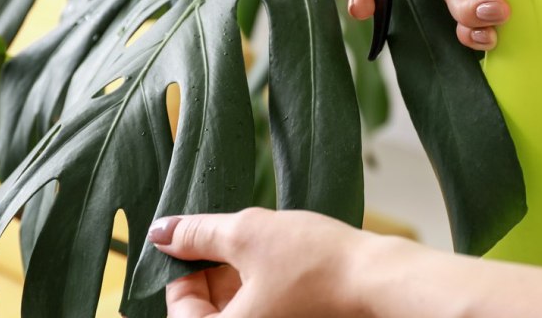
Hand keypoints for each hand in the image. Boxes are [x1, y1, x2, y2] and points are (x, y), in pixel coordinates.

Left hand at [149, 207, 541, 317]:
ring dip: (239, 279)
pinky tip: (280, 260)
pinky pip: (264, 312)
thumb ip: (198, 233)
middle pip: (209, 313)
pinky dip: (263, 289)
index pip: (179, 310)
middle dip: (214, 273)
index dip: (184, 269)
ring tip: (261, 245)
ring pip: (238, 311)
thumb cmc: (317, 261)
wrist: (379, 280)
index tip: (200, 240)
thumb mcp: (246, 233)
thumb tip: (162, 232)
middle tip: (233, 239)